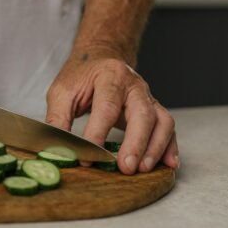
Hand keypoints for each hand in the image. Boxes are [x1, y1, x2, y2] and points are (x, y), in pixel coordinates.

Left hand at [45, 46, 178, 174]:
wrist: (100, 58)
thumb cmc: (82, 76)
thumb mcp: (62, 91)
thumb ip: (58, 118)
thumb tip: (57, 149)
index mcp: (110, 76)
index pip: (106, 106)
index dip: (97, 133)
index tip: (87, 155)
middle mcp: (135, 86)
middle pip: (142, 113)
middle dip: (136, 143)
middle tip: (126, 167)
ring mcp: (148, 98)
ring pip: (162, 121)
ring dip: (155, 147)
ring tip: (143, 169)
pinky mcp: (155, 110)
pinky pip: (168, 128)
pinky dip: (170, 146)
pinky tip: (169, 163)